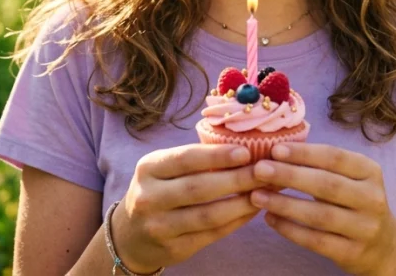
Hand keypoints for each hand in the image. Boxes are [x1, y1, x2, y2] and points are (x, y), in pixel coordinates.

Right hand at [115, 144, 262, 272]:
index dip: (217, 156)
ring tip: (265, 191)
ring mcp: (160, 226)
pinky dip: (236, 221)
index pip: (185, 159)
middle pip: (199, 188)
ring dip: (241, 203)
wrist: (131, 235)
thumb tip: (244, 148)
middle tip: (265, 171)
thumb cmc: (158, 190)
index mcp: (148, 169)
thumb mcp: (162, 169)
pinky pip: (212, 234)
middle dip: (237, 179)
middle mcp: (149, 198)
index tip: (245, 152)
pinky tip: (252, 210)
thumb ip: (194, 159)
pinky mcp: (174, 248)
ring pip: (208, 215)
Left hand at [250, 143, 395, 275]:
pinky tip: (270, 219)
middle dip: (289, 175)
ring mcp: (364, 228)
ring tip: (257, 196)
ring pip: (320, 215)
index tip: (275, 149)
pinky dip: (290, 229)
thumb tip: (277, 150)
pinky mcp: (352, 252)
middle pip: (326, 184)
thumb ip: (322, 165)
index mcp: (370, 172)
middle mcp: (372, 198)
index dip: (304, 153)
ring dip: (284, 204)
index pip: (335, 157)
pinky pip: (316, 240)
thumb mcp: (350, 179)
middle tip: (259, 169)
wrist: (383, 247)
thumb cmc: (354, 203)